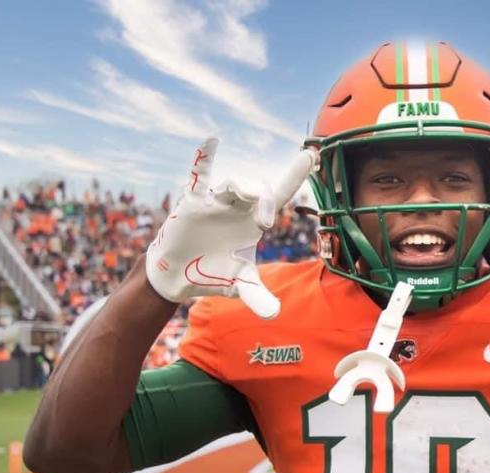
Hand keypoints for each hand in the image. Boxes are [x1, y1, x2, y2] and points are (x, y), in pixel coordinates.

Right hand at [145, 138, 316, 318]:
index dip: (295, 175)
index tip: (312, 155)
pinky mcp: (192, 203)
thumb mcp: (239, 286)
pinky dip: (204, 158)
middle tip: (266, 221)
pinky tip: (211, 140)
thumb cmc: (213, 273)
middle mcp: (239, 208)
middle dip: (267, 199)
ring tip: (245, 201)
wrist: (178, 276)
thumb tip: (274, 315)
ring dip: (243, 189)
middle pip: (261, 190)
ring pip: (234, 185)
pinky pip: (199, 176)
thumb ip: (257, 297)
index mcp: (255, 222)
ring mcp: (216, 203)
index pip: (281, 194)